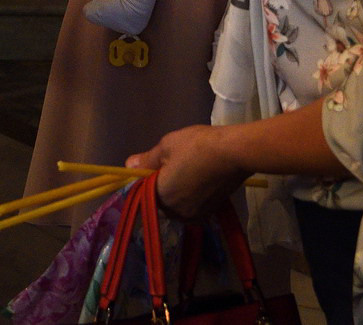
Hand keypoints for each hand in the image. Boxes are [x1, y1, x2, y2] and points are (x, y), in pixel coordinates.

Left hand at [128, 125, 247, 219]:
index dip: (147, 178)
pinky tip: (200, 179)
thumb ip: (147, 160)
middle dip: (163, 186)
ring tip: (189, 170)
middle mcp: (176, 212)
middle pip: (161, 201)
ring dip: (178, 192)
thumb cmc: (196, 146)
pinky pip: (193, 207)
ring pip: (178, 205)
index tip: (156, 164)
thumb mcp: (166, 146)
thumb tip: (129, 165)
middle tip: (174, 164)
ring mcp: (195, 215)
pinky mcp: (211, 212)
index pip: (144, 193)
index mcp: (161, 197)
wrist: (234, 153)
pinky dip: (193, 196)